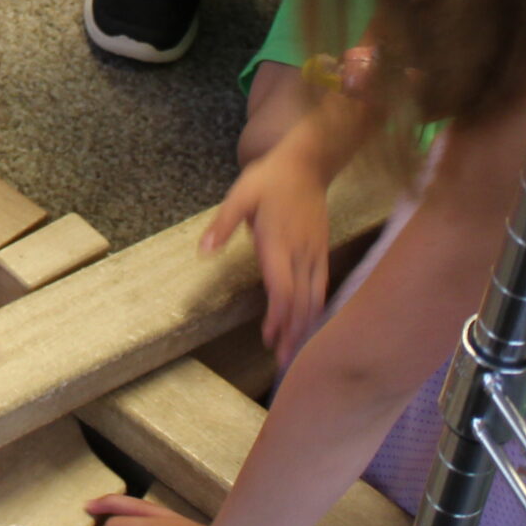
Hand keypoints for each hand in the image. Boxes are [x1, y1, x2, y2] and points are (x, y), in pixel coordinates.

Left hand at [203, 135, 330, 353]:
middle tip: (284, 361)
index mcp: (278, 243)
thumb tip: (203, 251)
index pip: (283, 290)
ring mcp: (314, 253)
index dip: (278, 317)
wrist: (308, 163)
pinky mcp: (321, 250)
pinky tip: (308, 322)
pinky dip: (314, 309)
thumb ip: (223, 224)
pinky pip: (321, 286)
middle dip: (293, 333)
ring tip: (294, 350)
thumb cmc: (270, 179)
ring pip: (314, 298)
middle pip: (301, 302)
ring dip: (305, 326)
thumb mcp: (240, 194)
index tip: (269, 338)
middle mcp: (300, 253)